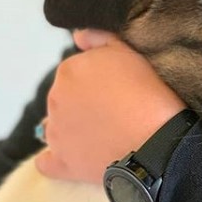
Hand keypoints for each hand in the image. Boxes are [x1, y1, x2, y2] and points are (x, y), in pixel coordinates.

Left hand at [35, 30, 184, 183]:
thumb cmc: (147, 91)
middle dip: (86, 101)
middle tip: (117, 109)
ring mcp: (55, 133)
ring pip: (58, 125)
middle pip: (68, 97)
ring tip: (105, 133)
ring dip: (74, 126)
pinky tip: (71, 156)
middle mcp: (55, 99)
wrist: (156, 140)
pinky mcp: (62, 163)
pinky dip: (55, 159)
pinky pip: (46, 162)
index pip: (80, 70)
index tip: (121, 86)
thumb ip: (99, 38)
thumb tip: (77, 37)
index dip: (101, 78)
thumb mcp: (129, 51)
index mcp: (69, 70)